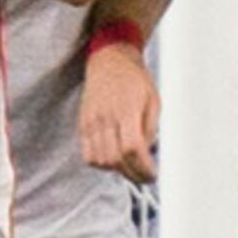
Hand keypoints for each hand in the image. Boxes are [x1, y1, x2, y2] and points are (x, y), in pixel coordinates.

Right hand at [78, 39, 158, 183]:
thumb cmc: (135, 79)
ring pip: (100, 160)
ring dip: (117, 170)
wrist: (109, 60)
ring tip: (131, 168)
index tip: (153, 174)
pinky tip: (114, 160)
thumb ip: (150, 128)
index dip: (143, 167)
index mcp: (126, 109)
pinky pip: (88, 154)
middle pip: (115, 159)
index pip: (131, 148)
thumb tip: (146, 154)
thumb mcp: (154, 100)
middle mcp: (105, 117)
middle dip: (132, 174)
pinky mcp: (83, 124)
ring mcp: (91, 121)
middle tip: (144, 177)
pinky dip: (101, 164)